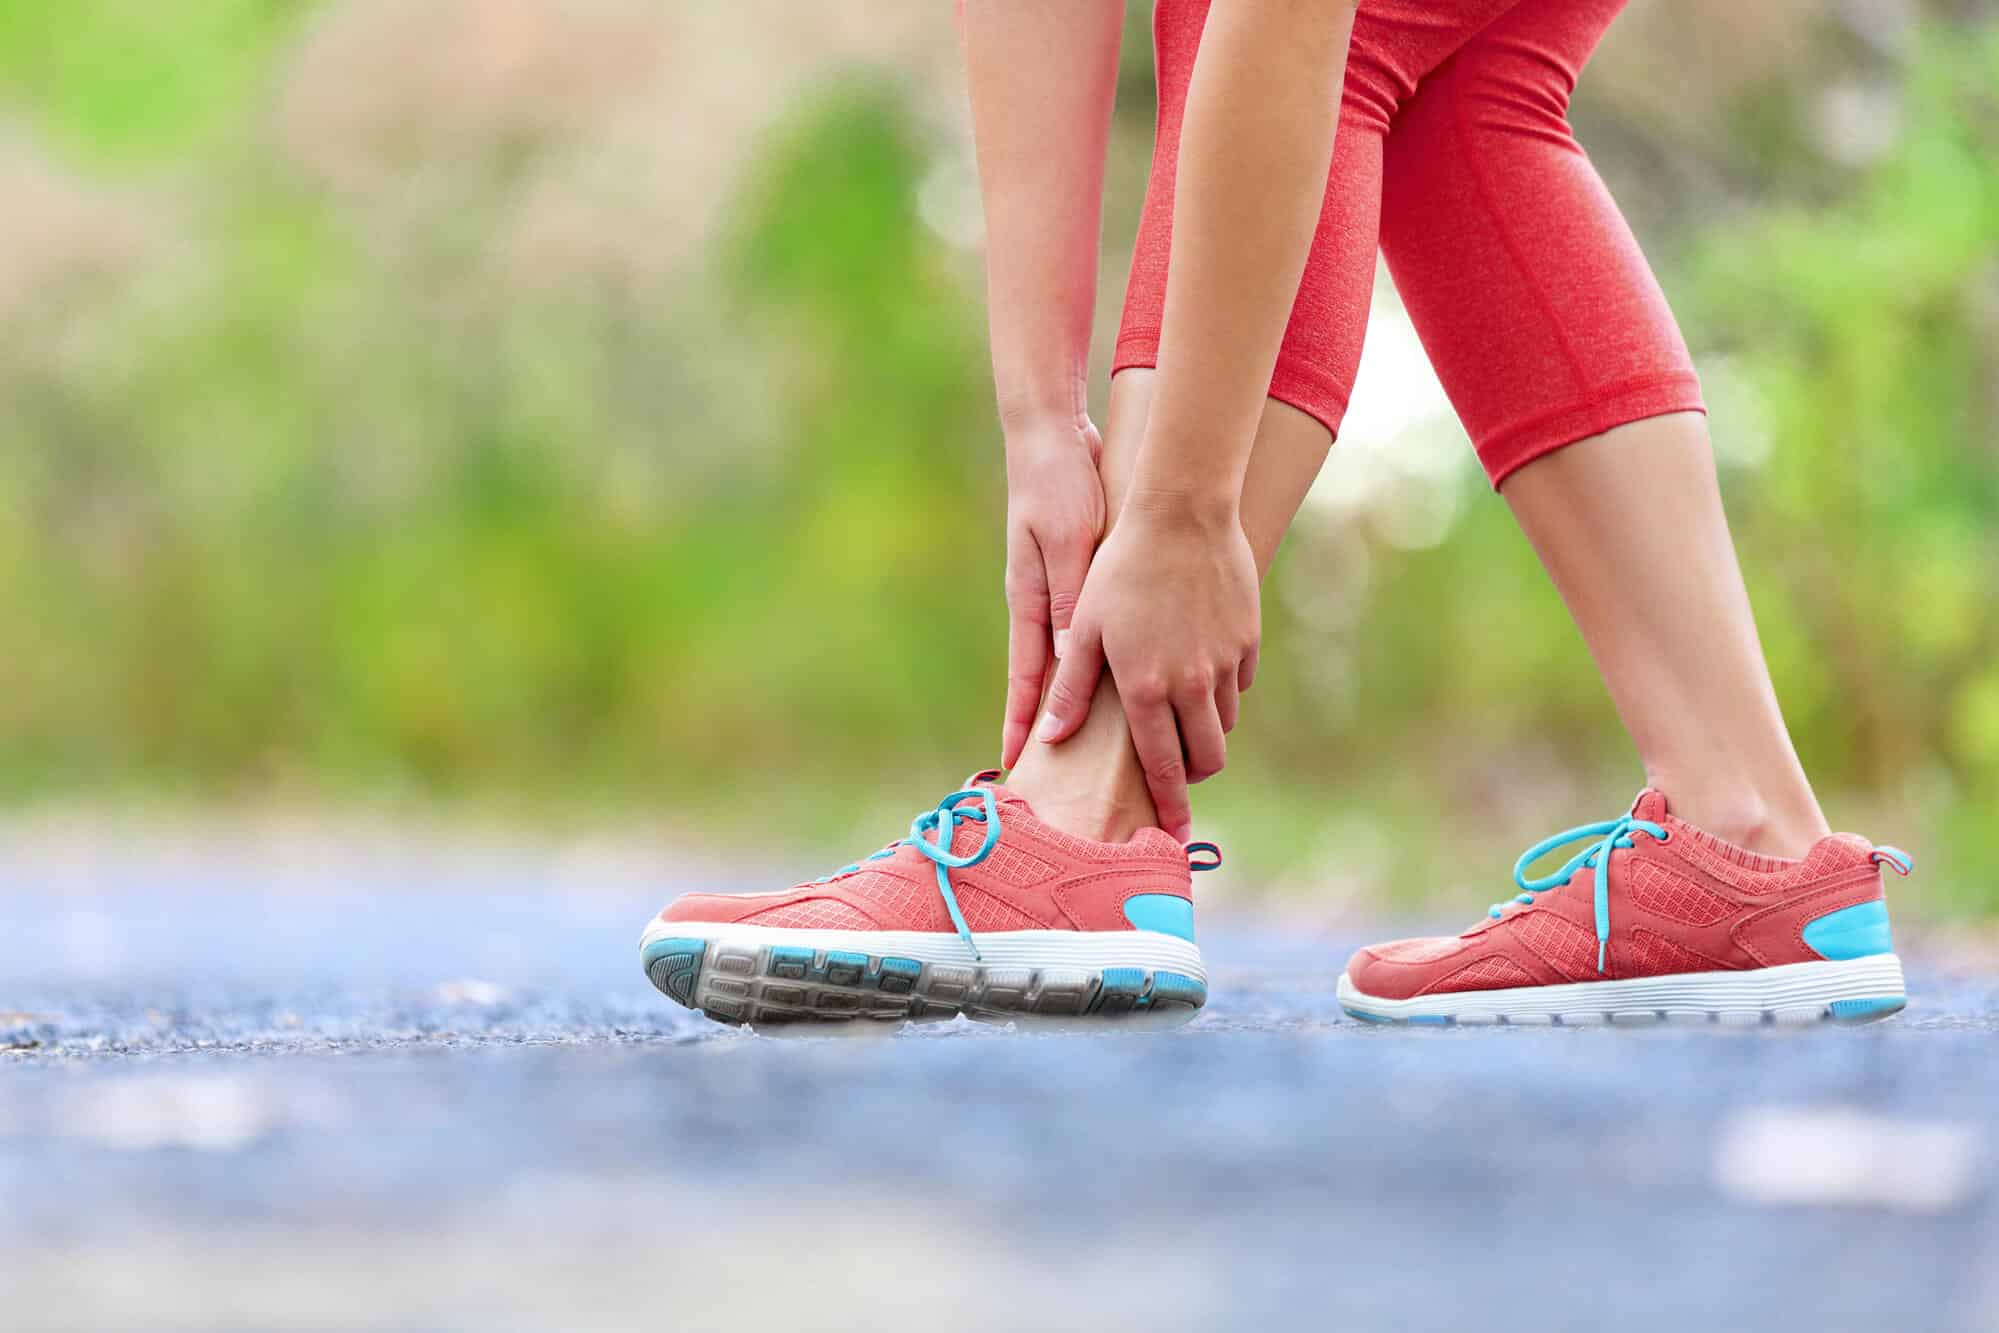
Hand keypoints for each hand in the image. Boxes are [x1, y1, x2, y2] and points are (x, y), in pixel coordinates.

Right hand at [1001, 415, 1106, 769]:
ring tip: (1096, 743)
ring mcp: (1059, 594)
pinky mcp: (1080, 578)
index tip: (1015, 765)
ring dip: (1079, 701)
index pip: (1026, 678)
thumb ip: (1072, 596)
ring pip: (1073, 661)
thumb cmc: (1058, 485)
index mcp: (1033, 602)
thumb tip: (1071, 655)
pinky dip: (1102, 659)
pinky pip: (1092, 631)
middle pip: (1048, 681)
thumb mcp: (1068, 542)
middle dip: (1049, 726)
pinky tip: (1123, 677)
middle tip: (1057, 772)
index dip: (1022, 723)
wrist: (1054, 439)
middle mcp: (1043, 606)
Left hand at [1037, 490, 1257, 839]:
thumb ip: (1072, 688)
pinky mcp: (1247, 639)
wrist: (1181, 513)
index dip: (1169, 806)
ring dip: (1206, 731)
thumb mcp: (1084, 627)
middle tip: (1174, 771)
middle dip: (1192, 775)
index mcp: (1146, 688)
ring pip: (1225, 723)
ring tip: (1179, 714)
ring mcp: (1225, 663)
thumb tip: (1051, 737)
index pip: (1163, 768)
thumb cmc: (1119, 568)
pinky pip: (1239, 683)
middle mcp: (1191, 684)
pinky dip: (1222, 689)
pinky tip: (1199, 668)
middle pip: (1207, 758)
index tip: (1175, 836)